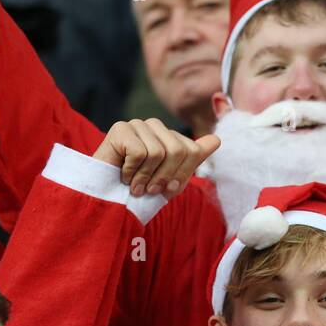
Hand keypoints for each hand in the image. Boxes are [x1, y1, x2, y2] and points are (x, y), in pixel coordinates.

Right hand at [93, 120, 219, 199]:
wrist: (108, 200)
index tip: (166, 189)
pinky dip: (132, 171)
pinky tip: (123, 175)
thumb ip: (193, 159)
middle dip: (165, 177)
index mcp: (169, 136)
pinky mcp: (120, 129)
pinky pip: (139, 152)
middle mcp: (154, 126)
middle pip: (178, 150)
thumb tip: (217, 139)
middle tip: (149, 189)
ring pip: (158, 152)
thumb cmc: (139, 191)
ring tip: (135, 185)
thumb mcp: (172, 180)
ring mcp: (137, 125)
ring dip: (146, 177)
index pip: (192, 151)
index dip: (181, 176)